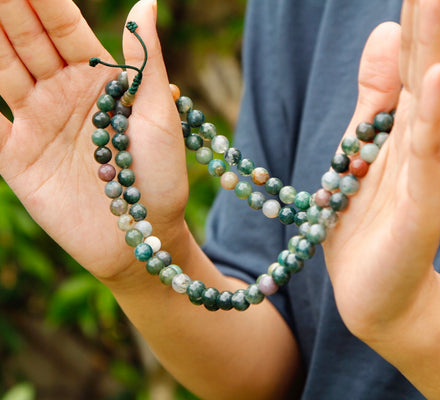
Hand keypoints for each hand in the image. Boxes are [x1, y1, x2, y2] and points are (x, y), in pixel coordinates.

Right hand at [0, 0, 187, 281]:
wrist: (142, 236)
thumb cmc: (161, 175)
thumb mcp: (160, 114)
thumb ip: (145, 61)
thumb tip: (148, 2)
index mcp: (99, 83)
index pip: (61, 27)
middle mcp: (63, 96)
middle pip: (24, 40)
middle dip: (7, 8)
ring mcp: (37, 125)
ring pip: (0, 69)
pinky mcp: (17, 159)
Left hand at [323, 0, 439, 339]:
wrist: (377, 292)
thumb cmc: (369, 222)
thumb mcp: (361, 149)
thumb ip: (376, 97)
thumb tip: (387, 31)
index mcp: (410, 127)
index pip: (411, 62)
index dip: (412, 17)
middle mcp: (429, 143)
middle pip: (426, 72)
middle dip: (426, 20)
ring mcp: (430, 174)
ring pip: (432, 104)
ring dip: (433, 52)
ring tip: (432, 1)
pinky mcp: (424, 207)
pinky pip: (428, 157)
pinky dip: (434, 118)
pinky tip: (436, 81)